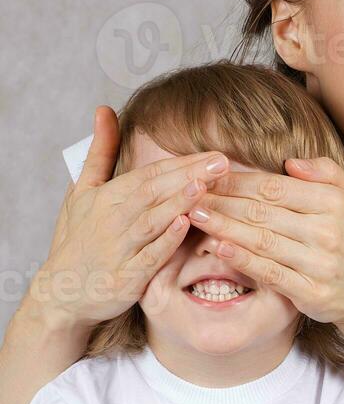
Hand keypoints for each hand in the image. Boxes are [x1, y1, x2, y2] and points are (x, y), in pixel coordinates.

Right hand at [31, 105, 229, 330]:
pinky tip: (185, 225)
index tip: (213, 152)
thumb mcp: (82, 192)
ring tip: (205, 184)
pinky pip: (147, 258)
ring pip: (151, 221)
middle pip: (153, 192)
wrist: (60, 293)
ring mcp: (117, 250)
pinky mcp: (124, 279)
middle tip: (223, 161)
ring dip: (178, 202)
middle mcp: (111, 220)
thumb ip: (99, 152)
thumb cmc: (77, 239)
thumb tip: (105, 110)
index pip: (149, 175)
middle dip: (189, 175)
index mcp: (105, 198)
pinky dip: (165, 242)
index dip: (181, 163)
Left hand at [186, 156, 343, 329]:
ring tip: (195, 216)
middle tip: (190, 194)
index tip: (209, 176)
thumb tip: (289, 161)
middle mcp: (328, 231)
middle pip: (263, 212)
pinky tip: (218, 248)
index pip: (275, 187)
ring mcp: (320, 263)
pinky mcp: (311, 292)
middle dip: (222, 201)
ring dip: (224, 227)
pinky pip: (270, 272)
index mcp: (334, 202)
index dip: (238, 180)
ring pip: (261, 241)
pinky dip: (242, 260)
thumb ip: (325, 171)